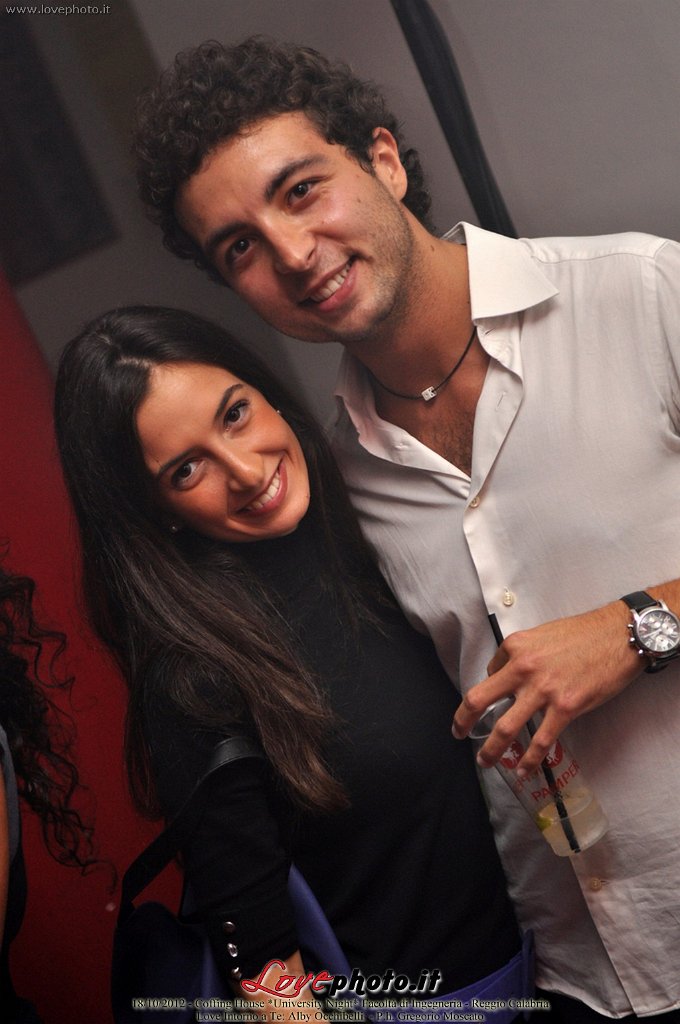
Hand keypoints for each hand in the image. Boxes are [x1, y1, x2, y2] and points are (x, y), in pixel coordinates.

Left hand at [452, 601, 642, 772]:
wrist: (619, 636)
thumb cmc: (584, 633)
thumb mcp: (543, 634)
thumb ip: (524, 654)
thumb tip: (510, 674)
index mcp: (516, 647)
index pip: (490, 672)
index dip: (490, 687)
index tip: (493, 699)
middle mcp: (523, 668)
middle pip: (478, 699)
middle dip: (463, 720)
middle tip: (458, 733)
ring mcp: (543, 690)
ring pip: (505, 727)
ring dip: (491, 749)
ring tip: (485, 761)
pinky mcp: (565, 708)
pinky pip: (540, 740)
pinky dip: (528, 760)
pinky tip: (522, 770)